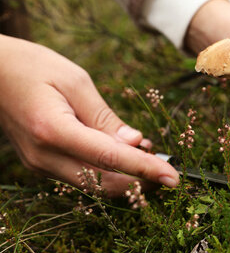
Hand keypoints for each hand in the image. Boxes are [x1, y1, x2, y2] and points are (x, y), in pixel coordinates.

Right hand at [0, 35, 178, 196]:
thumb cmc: (34, 67)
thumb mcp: (76, 82)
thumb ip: (106, 117)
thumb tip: (136, 142)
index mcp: (53, 130)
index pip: (109, 158)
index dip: (144, 169)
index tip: (173, 177)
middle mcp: (43, 156)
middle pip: (102, 183)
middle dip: (139, 181)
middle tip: (166, 170)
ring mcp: (39, 164)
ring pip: (92, 185)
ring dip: (125, 178)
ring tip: (149, 158)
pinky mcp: (40, 163)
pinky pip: (80, 176)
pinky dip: (106, 171)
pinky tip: (124, 155)